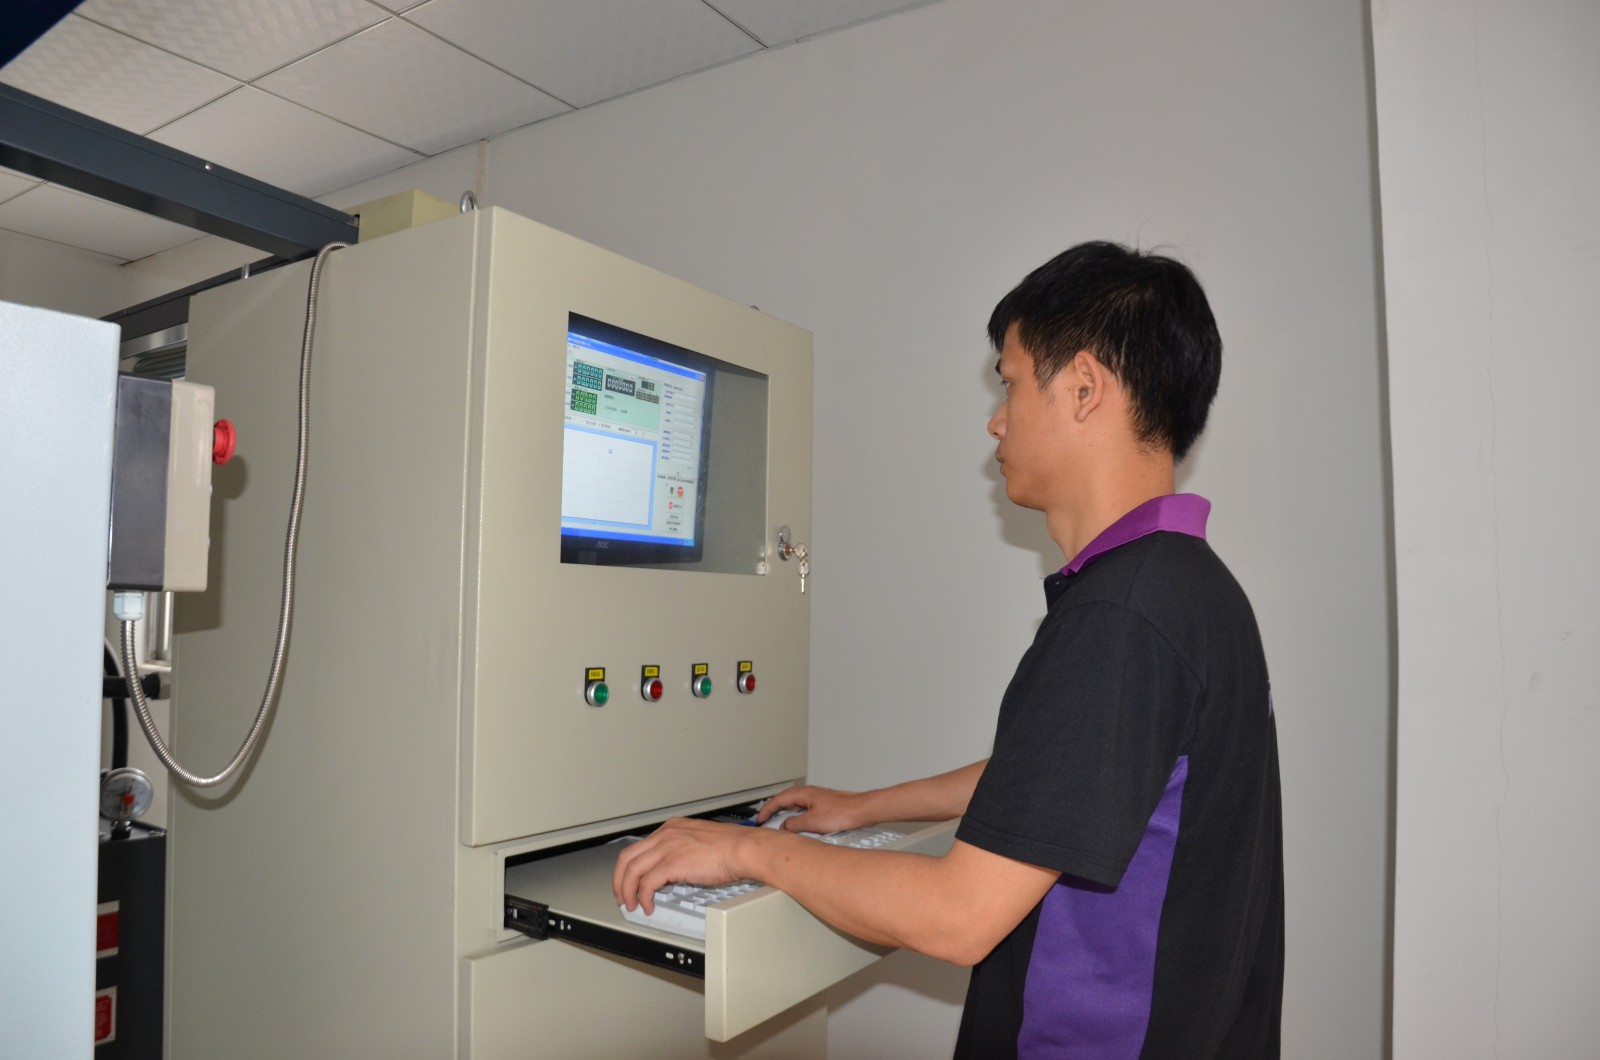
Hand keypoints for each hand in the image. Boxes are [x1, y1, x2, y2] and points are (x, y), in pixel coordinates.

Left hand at [612, 818, 756, 913]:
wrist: (743, 849)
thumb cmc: (731, 846)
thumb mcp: (699, 840)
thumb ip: (682, 850)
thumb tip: (675, 869)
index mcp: (671, 828)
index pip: (638, 847)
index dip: (629, 867)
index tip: (629, 881)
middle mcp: (665, 834)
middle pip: (627, 858)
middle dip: (620, 880)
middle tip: (622, 896)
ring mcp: (667, 847)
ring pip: (632, 871)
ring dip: (627, 891)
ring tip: (632, 904)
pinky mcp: (673, 863)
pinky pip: (647, 884)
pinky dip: (644, 897)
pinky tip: (649, 906)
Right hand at [753, 785, 870, 833]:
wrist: (862, 811)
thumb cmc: (843, 812)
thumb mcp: (812, 822)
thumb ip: (794, 824)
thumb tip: (784, 827)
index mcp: (803, 794)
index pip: (778, 800)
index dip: (767, 810)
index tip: (759, 819)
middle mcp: (809, 793)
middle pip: (785, 800)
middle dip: (774, 810)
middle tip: (766, 820)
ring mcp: (818, 798)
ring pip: (796, 805)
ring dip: (786, 814)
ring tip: (781, 825)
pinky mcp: (825, 805)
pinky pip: (805, 809)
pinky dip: (798, 816)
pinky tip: (802, 826)